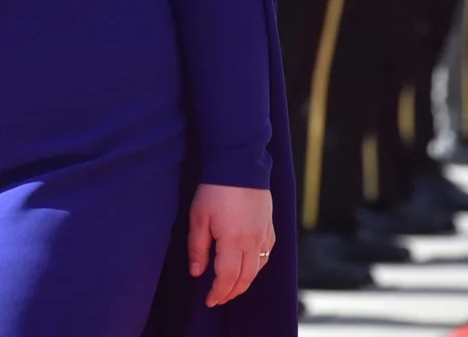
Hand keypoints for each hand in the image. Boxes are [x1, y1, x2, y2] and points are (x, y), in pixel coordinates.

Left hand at [188, 183, 274, 307]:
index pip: (227, 277)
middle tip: (218, 299)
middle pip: (245, 278)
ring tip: (231, 288)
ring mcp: (264, 235)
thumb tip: (197, 272)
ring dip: (245, 282)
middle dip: (231, 292)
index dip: (218, 293)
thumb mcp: (198, 217)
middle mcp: (253, 243)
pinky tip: (249, 267)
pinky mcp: (270, 227)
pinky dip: (257, 267)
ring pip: (258, 269)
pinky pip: (266, 255)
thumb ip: (197, 247)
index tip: (209, 301)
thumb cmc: (215, 190)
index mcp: (233, 242)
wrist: (240, 166)